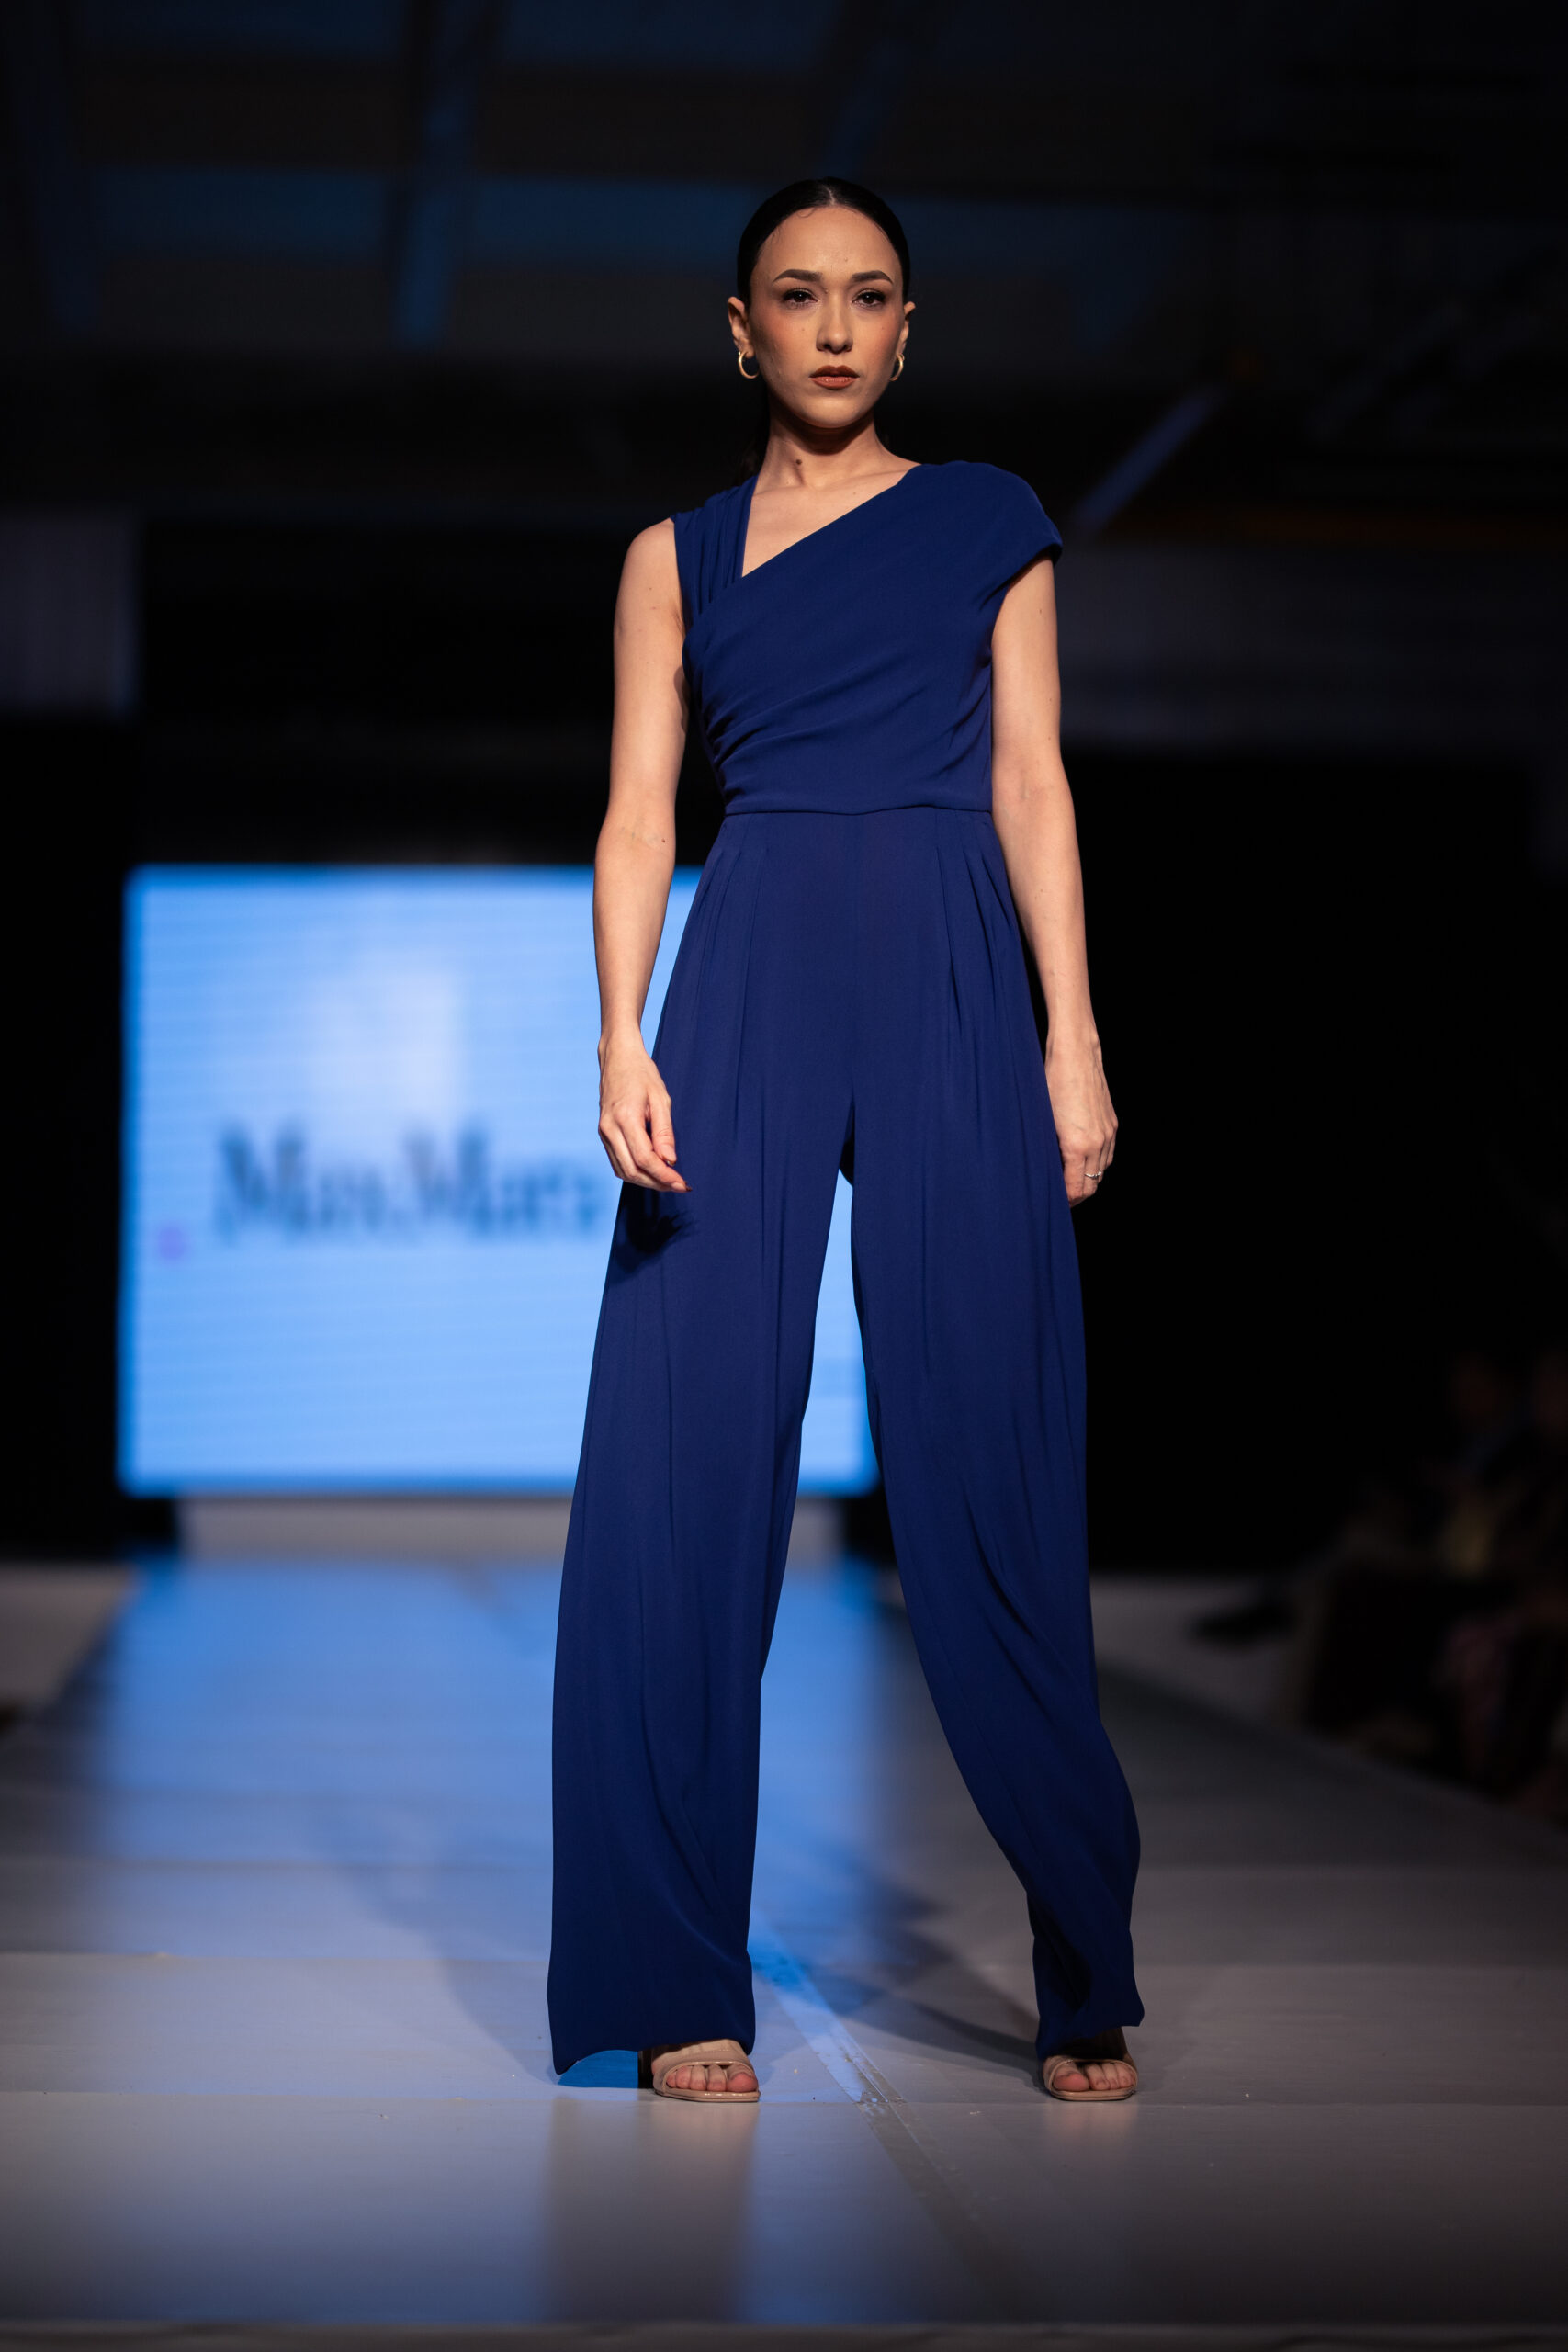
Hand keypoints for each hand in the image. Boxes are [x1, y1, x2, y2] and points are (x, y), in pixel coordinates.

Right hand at [597, 1033, 688, 1191]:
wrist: (617, 1057)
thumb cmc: (642, 1074)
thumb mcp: (661, 1098)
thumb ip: (664, 1132)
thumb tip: (670, 1161)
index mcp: (624, 1118)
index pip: (644, 1158)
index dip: (664, 1175)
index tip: (682, 1183)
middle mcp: (609, 1129)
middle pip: (632, 1170)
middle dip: (657, 1183)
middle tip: (679, 1186)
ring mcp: (603, 1132)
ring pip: (623, 1171)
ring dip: (646, 1181)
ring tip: (668, 1182)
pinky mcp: (603, 1134)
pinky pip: (617, 1162)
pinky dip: (635, 1172)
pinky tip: (652, 1171)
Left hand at [1045, 1034, 1116, 1206]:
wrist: (1076, 1053)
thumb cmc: (1052, 1082)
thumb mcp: (1042, 1120)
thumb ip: (1047, 1149)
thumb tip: (1045, 1169)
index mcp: (1077, 1146)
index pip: (1076, 1190)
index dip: (1066, 1201)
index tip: (1053, 1203)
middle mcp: (1097, 1142)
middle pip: (1092, 1186)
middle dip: (1076, 1196)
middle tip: (1061, 1200)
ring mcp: (1108, 1133)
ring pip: (1102, 1171)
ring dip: (1088, 1181)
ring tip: (1070, 1183)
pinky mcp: (1112, 1123)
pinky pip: (1108, 1155)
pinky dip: (1097, 1164)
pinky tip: (1083, 1163)